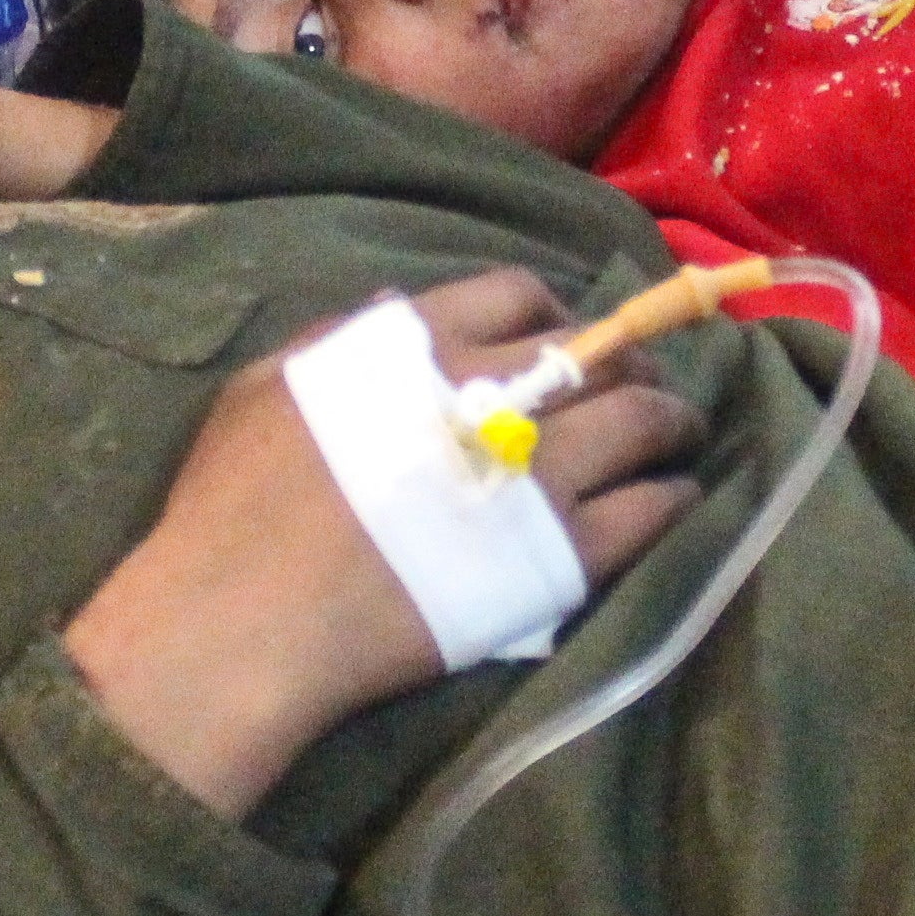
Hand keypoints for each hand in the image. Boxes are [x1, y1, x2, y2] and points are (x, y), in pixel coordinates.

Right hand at [64, 270, 707, 816]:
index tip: (563, 339)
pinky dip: (674, 496)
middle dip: (631, 360)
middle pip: (598, 352)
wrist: (245, 621)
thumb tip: (404, 311)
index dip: (554, 313)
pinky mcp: (562, 557)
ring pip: (644, 421)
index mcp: (420, 344)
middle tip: (641, 383)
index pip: (518, 294)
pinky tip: (678, 497)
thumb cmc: (233, 506)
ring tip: (681, 433)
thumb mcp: (270, 386)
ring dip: (674, 420)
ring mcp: (536, 475)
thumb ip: (345, 344)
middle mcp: (493, 393)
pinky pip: (649, 511)